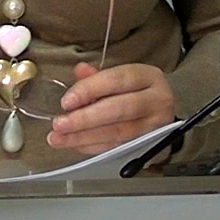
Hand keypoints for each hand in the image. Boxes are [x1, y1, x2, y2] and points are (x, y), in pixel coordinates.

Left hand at [46, 62, 174, 154]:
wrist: (160, 109)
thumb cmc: (136, 90)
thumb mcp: (120, 76)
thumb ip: (97, 75)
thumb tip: (80, 72)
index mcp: (148, 77)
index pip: (116, 80)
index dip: (89, 90)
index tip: (66, 101)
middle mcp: (156, 101)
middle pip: (119, 110)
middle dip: (85, 119)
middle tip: (59, 124)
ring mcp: (154, 126)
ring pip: (117, 133)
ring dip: (84, 137)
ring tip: (60, 138)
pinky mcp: (148, 145)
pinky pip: (117, 148)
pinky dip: (93, 147)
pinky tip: (75, 144)